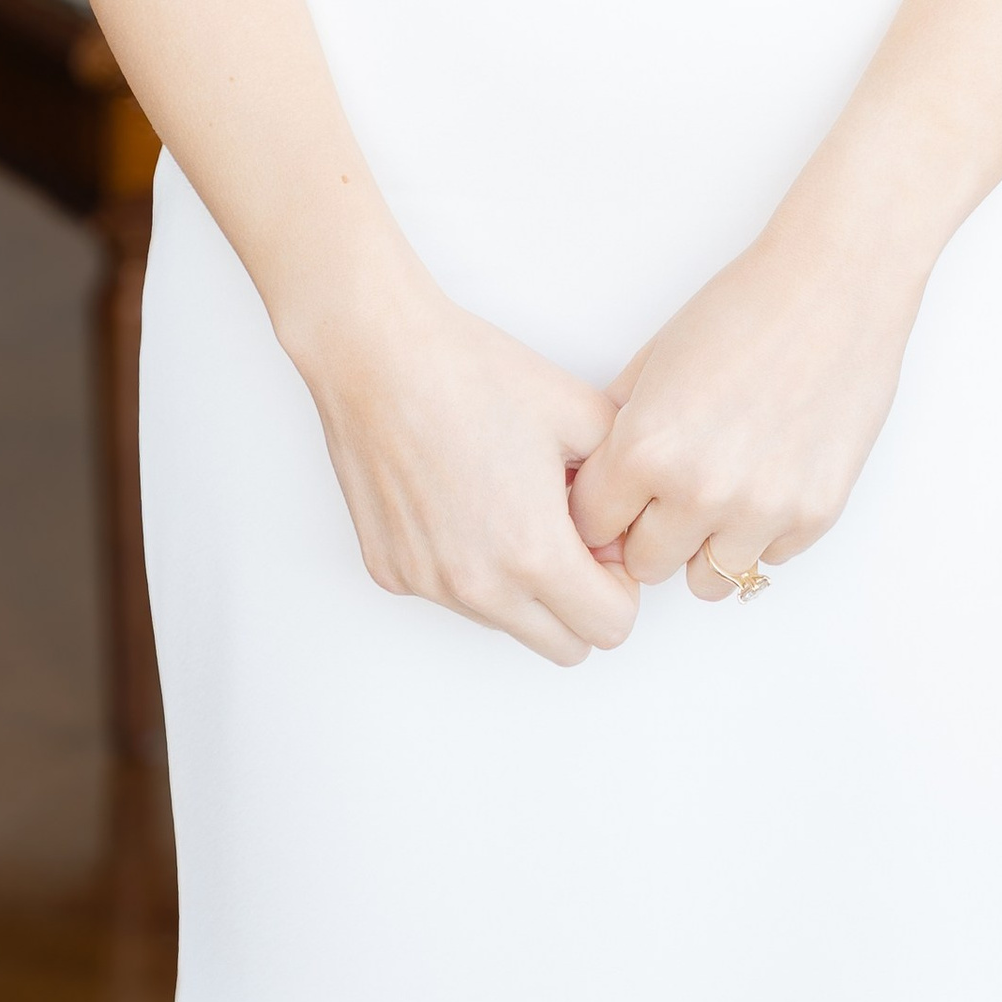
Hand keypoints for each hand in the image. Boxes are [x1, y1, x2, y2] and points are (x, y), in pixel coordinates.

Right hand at [293, 269, 640, 666]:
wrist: (378, 354)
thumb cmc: (473, 373)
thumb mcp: (581, 412)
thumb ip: (623, 485)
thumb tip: (620, 529)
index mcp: (533, 552)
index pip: (610, 629)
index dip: (622, 585)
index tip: (605, 542)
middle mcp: (477, 586)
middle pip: (565, 648)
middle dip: (581, 600)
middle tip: (570, 533)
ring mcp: (428, 584)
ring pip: (507, 623)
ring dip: (524, 587)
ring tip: (511, 504)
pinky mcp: (391, 572)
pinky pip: (453, 596)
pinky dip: (471, 567)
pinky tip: (464, 499)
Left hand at [566, 223, 924, 600]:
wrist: (835, 284)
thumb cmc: (745, 308)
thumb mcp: (655, 359)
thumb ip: (618, 428)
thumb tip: (591, 482)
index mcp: (649, 447)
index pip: (592, 527)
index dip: (601, 509)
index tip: (617, 496)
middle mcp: (700, 491)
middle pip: (645, 565)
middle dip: (648, 532)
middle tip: (668, 493)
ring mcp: (762, 509)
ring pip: (707, 581)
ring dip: (705, 544)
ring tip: (720, 491)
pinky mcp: (815, 515)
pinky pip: (768, 558)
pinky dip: (762, 531)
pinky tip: (768, 474)